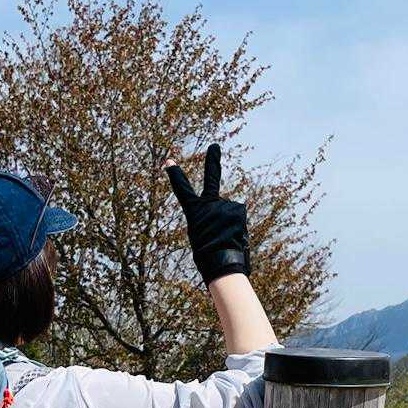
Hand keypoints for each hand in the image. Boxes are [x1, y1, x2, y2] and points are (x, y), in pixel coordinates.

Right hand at [165, 142, 250, 284]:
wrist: (221, 261)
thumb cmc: (207, 255)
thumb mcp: (201, 235)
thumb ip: (209, 220)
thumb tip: (221, 216)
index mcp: (194, 211)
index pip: (182, 189)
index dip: (175, 175)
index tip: (169, 161)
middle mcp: (208, 203)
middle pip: (211, 180)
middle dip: (212, 161)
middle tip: (214, 147)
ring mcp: (224, 204)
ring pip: (228, 211)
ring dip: (229, 224)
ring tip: (225, 238)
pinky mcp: (237, 209)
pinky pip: (237, 217)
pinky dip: (237, 227)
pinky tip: (233, 236)